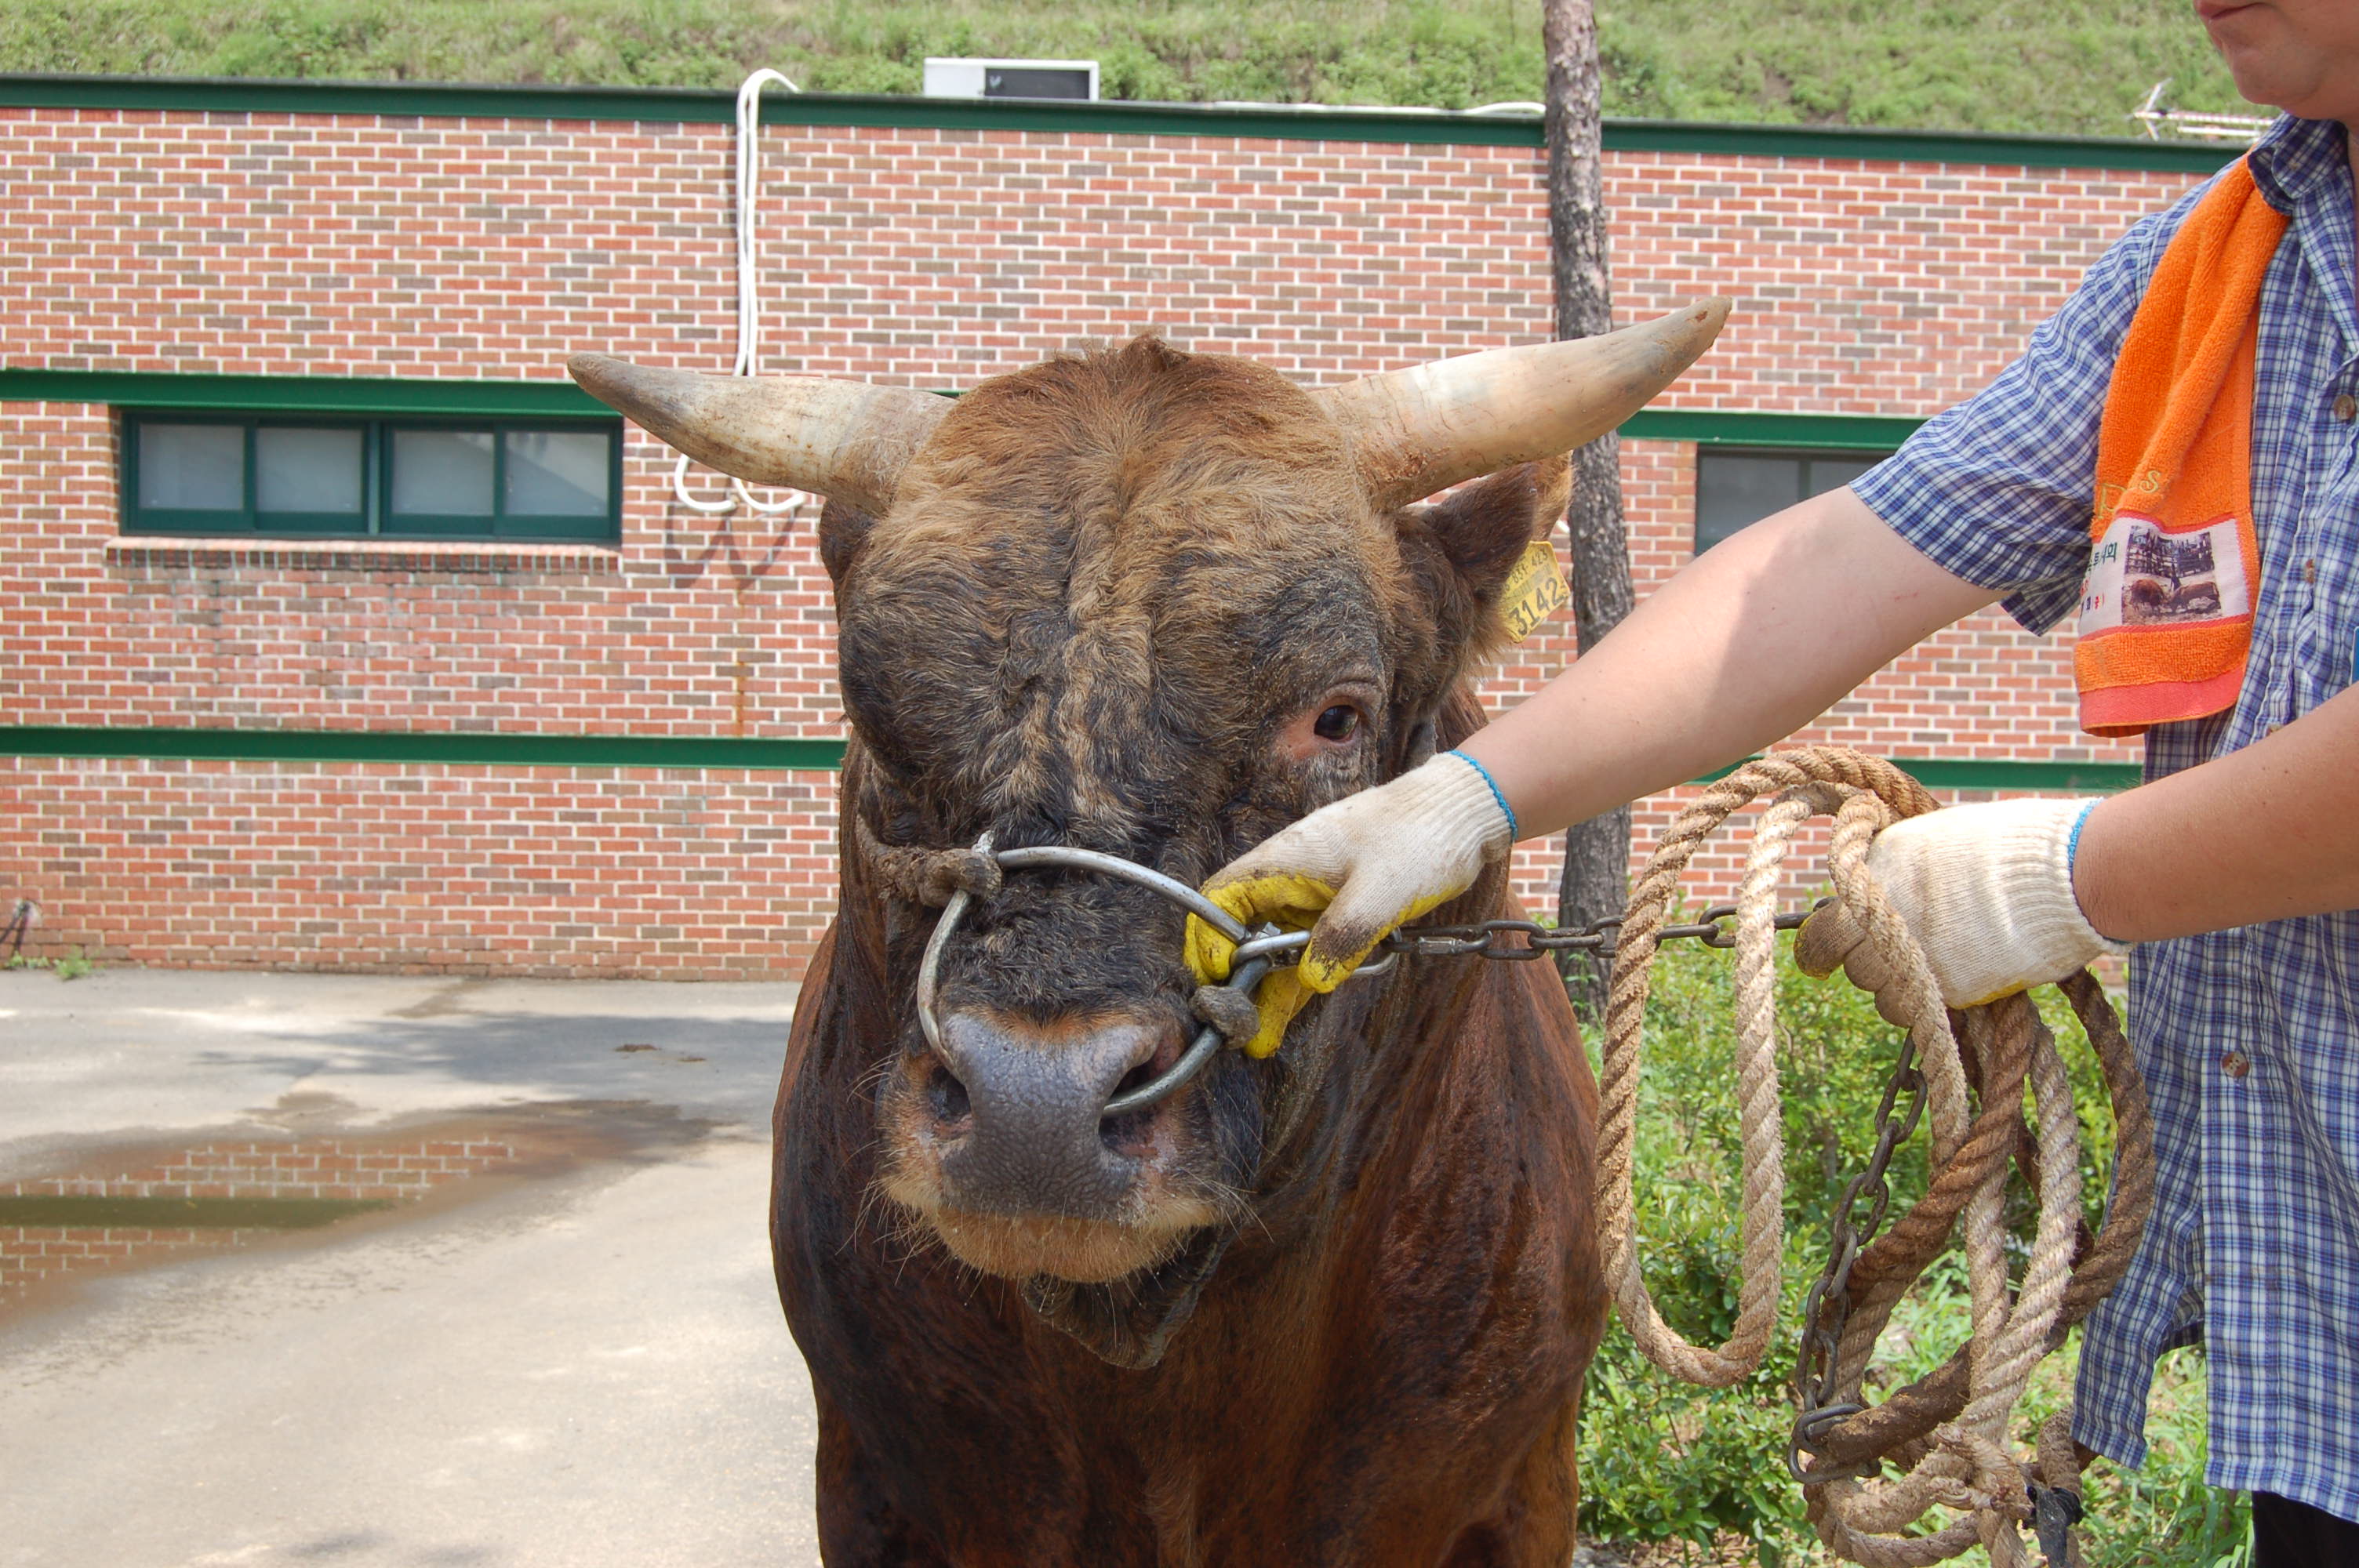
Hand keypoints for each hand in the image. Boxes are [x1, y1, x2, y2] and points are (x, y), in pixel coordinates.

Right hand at [1185, 752, 1515, 1056]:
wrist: (1460, 814)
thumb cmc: (1420, 835)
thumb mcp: (1383, 889)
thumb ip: (1343, 935)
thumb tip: (1310, 981)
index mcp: (1285, 860)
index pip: (1220, 898)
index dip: (1208, 940)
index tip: (1219, 982)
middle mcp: (1289, 879)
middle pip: (1242, 931)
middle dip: (1235, 981)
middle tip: (1238, 1030)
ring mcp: (1313, 896)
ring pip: (1273, 947)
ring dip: (1265, 990)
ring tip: (1259, 1040)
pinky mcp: (1338, 911)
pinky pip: (1306, 949)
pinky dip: (1297, 980)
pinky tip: (1285, 1016)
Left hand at [1794, 797, 2128, 1019]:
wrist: (2059, 875)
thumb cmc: (2012, 845)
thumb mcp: (1938, 838)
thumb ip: (1899, 866)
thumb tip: (1879, 881)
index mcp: (1876, 867)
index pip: (1822, 923)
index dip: (1826, 941)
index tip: (1827, 950)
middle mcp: (1879, 912)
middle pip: (1846, 960)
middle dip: (1865, 961)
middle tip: (1893, 959)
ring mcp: (1906, 953)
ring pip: (1876, 990)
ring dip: (1894, 985)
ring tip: (1934, 965)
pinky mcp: (1939, 989)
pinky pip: (1910, 1011)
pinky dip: (1921, 1006)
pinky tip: (1949, 984)